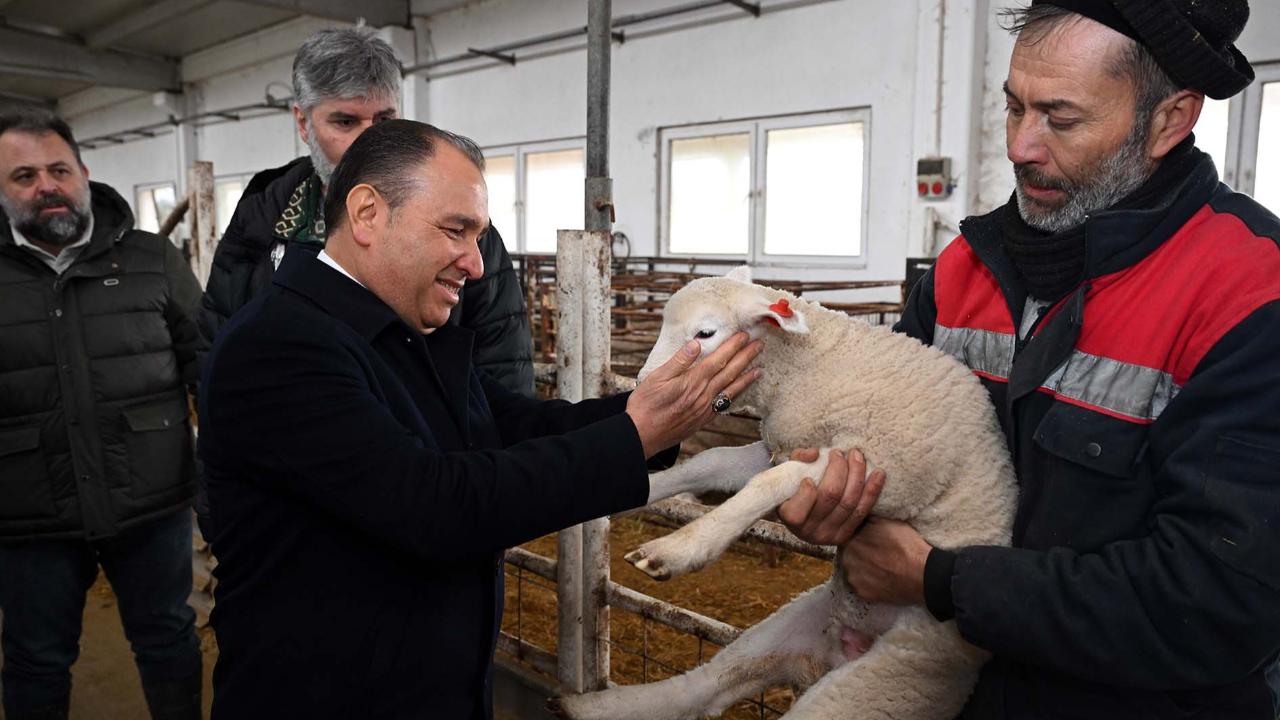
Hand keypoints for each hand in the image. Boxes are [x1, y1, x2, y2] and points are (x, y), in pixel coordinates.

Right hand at [626, 332, 761, 457]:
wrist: (642, 436)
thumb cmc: (645, 405)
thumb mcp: (656, 378)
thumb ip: (678, 361)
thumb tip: (696, 344)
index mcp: (692, 382)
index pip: (717, 360)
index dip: (732, 347)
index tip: (744, 335)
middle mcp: (702, 395)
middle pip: (729, 373)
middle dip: (745, 357)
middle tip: (759, 345)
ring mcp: (704, 409)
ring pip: (731, 390)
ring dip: (746, 377)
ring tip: (759, 368)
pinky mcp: (702, 420)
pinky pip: (725, 404)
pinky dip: (736, 395)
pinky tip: (740, 391)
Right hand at [778, 448, 883, 545]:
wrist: (804, 514)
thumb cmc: (794, 488)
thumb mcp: (789, 473)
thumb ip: (798, 460)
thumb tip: (815, 453)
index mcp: (789, 518)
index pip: (796, 511)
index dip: (806, 493)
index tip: (809, 478)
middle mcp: (808, 531)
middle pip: (830, 496)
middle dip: (838, 469)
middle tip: (839, 453)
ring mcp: (829, 535)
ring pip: (849, 502)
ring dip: (857, 475)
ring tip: (857, 456)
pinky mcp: (845, 535)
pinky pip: (862, 511)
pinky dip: (872, 490)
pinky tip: (879, 473)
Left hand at [839, 517, 931, 605]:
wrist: (921, 574)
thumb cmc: (907, 545)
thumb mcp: (887, 522)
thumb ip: (868, 520)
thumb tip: (861, 517)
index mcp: (850, 538)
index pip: (847, 536)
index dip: (857, 538)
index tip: (868, 541)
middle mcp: (846, 558)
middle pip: (847, 554)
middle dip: (857, 554)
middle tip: (875, 555)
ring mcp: (852, 577)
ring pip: (852, 571)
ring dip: (861, 569)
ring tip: (879, 568)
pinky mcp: (861, 593)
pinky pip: (859, 586)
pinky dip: (867, 584)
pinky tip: (880, 580)